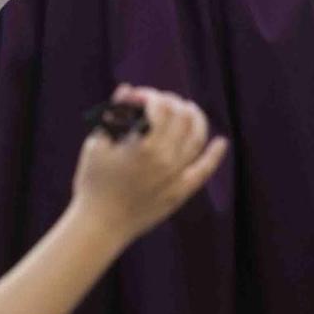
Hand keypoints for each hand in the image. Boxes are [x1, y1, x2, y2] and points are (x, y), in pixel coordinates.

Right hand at [71, 86, 227, 242]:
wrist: (100, 224)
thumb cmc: (93, 182)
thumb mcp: (97, 143)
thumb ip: (114, 114)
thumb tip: (127, 89)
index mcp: (144, 144)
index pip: (159, 107)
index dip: (149, 95)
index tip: (137, 96)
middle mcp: (166, 158)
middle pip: (181, 118)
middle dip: (171, 102)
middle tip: (159, 101)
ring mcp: (176, 176)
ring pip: (197, 139)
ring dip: (195, 119)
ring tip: (187, 110)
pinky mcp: (181, 192)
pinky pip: (204, 171)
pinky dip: (214, 155)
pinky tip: (220, 142)